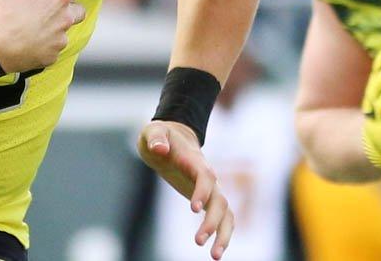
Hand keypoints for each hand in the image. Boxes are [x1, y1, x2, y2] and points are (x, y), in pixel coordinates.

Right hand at [0, 0, 99, 73]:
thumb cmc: (0, 12)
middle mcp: (65, 17)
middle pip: (79, 8)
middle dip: (70, 4)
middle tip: (52, 2)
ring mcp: (59, 39)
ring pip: (65, 30)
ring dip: (57, 25)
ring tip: (37, 22)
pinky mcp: (51, 56)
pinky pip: (53, 48)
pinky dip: (45, 44)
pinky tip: (30, 39)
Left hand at [138, 121, 233, 259]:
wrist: (175, 138)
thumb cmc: (161, 136)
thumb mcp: (154, 132)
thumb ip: (156, 138)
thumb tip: (159, 149)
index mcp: (195, 161)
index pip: (205, 176)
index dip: (202, 192)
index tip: (194, 209)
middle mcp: (208, 177)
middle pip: (219, 200)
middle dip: (212, 221)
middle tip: (198, 241)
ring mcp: (211, 189)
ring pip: (226, 213)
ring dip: (223, 234)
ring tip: (214, 257)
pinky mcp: (208, 198)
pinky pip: (222, 218)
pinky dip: (222, 234)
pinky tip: (215, 252)